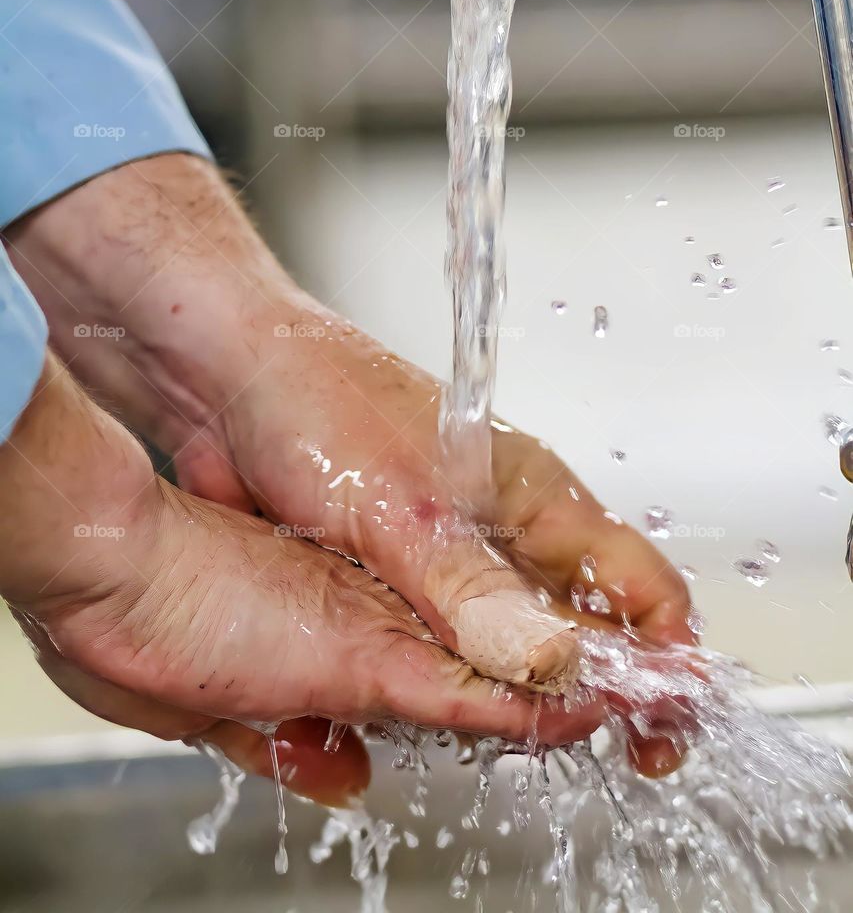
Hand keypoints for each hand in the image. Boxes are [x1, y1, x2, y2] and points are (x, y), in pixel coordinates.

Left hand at [7, 155, 695, 771]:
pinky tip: (407, 729)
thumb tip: (558, 665)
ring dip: (503, 705)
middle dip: (589, 697)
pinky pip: (428, 655)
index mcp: (532, 497)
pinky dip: (430, 695)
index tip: (661, 729)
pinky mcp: (385, 584)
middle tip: (586, 757)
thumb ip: (471, 589)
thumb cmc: (317, 399)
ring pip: (500, 654)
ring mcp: (442, 563)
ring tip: (491, 750)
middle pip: (577, 632)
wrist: (219, 381)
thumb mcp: (398, 506)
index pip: (637, 583)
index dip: (664, 658)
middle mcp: (498, 534)